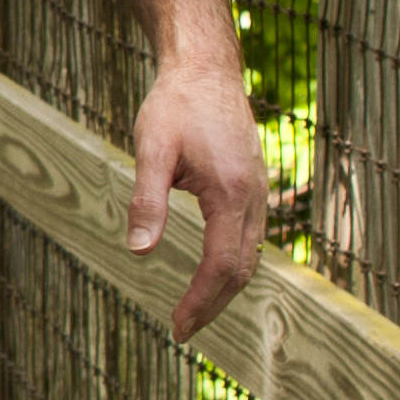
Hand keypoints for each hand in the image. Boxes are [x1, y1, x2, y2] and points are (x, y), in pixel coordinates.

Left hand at [127, 58, 272, 337]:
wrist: (207, 68)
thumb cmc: (176, 104)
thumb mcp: (152, 148)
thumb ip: (147, 200)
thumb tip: (139, 253)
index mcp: (231, 193)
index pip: (221, 265)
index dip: (200, 300)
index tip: (177, 327)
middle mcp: (254, 197)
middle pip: (242, 269)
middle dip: (214, 304)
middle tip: (183, 331)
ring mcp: (259, 192)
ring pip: (250, 256)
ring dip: (225, 288)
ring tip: (195, 312)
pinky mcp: (254, 186)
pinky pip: (250, 238)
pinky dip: (233, 264)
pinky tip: (213, 273)